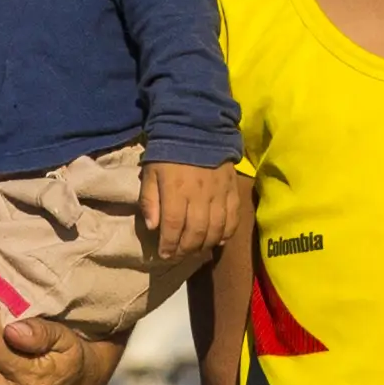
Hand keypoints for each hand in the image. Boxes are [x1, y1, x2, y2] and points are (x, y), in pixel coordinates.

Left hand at [141, 157, 247, 273]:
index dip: (169, 245)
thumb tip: (153, 227)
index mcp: (176, 190)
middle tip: (178, 256)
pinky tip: (217, 241)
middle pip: (196, 232)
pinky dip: (226, 234)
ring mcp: (219, 194)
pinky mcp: (233, 191)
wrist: (198, 129)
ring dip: (204, 245)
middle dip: (186, 249)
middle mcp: (200, 195)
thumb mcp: (151, 173)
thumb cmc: (169, 153)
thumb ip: (149, 200)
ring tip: (195, 251)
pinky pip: (233, 219)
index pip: (174, 225)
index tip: (165, 255)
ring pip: (216, 229)